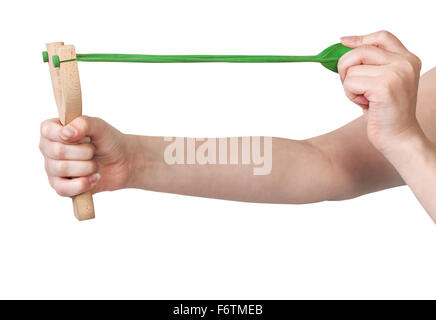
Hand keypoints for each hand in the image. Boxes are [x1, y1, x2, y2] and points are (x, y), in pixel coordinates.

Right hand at [39, 116, 135, 196]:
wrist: (123, 162)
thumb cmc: (108, 141)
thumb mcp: (100, 127)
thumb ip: (84, 123)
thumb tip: (66, 133)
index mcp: (53, 130)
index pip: (48, 131)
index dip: (68, 135)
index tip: (85, 137)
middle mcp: (49, 149)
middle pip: (57, 151)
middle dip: (84, 152)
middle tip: (94, 151)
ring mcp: (53, 169)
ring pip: (61, 170)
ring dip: (87, 167)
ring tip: (96, 165)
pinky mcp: (61, 186)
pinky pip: (63, 189)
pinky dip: (83, 184)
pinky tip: (94, 178)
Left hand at [338, 30, 421, 154]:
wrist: (398, 137)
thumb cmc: (386, 113)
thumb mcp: (381, 82)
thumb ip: (370, 66)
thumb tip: (342, 50)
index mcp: (407, 59)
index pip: (381, 37)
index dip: (359, 38)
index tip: (343, 42)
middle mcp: (404, 63)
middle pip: (360, 51)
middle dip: (345, 68)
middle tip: (351, 86)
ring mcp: (396, 73)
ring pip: (351, 68)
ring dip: (349, 86)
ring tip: (364, 98)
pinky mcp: (384, 86)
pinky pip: (350, 82)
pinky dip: (350, 95)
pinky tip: (365, 104)